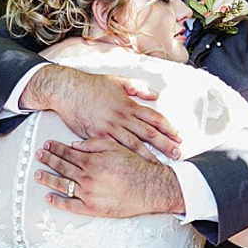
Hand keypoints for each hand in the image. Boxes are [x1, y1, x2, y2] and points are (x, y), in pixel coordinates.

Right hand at [23, 65, 180, 159]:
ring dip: (148, 156)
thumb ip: (137, 87)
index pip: (154, 118)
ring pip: (134, 145)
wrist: (68, 90)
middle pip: (148, 133)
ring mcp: (109, 128)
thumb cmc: (90, 85)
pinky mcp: (96, 136)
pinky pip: (113, 150)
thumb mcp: (117, 81)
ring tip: (159, 166)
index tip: (178, 136)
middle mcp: (122, 117)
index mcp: (128, 104)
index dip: (169, 128)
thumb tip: (154, 95)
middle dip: (165, 145)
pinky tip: (131, 167)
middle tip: (177, 154)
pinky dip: (124, 158)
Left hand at [37, 137, 184, 218]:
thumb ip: (93, 144)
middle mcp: (87, 177)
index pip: (68, 153)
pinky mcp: (92, 208)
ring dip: (48, 178)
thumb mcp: (115, 148)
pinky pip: (70, 206)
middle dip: (48, 160)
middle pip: (62, 167)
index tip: (47, 145)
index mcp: (92, 161)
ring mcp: (88, 194)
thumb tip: (74, 145)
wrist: (150, 188)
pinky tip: (49, 197)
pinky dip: (58, 202)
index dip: (55, 148)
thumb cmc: (135, 167)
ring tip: (37, 174)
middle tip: (38, 156)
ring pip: (62, 185)